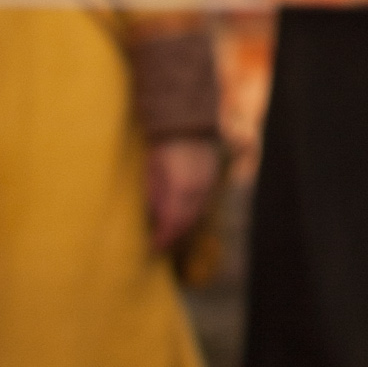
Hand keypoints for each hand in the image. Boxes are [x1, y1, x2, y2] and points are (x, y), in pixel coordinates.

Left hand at [146, 133, 223, 253]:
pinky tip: (187, 215)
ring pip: (199, 213)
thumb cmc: (163, 144)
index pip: (173, 224)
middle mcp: (199, 189)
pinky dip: (196, 212)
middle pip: (188, 222)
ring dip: (186, 225)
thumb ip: (155, 197)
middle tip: (162, 245)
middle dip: (175, 236)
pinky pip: (206, 200)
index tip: (153, 248)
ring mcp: (209, 182)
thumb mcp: (152, 171)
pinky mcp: (215, 175)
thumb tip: (155, 220)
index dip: (163, 239)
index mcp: (181, 189)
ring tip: (173, 233)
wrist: (187, 118)